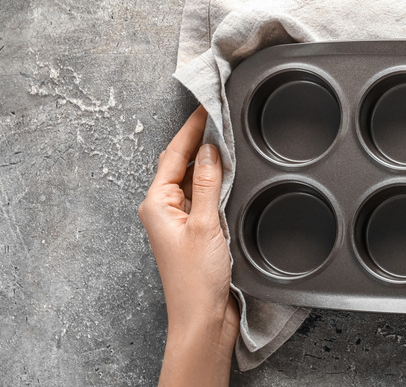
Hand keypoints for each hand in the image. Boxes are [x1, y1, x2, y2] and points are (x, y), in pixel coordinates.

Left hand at [138, 106, 238, 386]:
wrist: (202, 317)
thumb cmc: (196, 280)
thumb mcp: (205, 224)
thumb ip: (208, 183)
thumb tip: (209, 149)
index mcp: (157, 203)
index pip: (174, 154)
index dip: (191, 129)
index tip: (205, 107)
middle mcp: (164, 209)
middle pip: (180, 164)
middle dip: (198, 140)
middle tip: (218, 117)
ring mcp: (180, 220)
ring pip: (193, 179)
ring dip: (208, 161)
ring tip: (227, 139)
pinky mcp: (195, 231)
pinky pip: (203, 196)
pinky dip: (214, 182)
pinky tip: (229, 176)